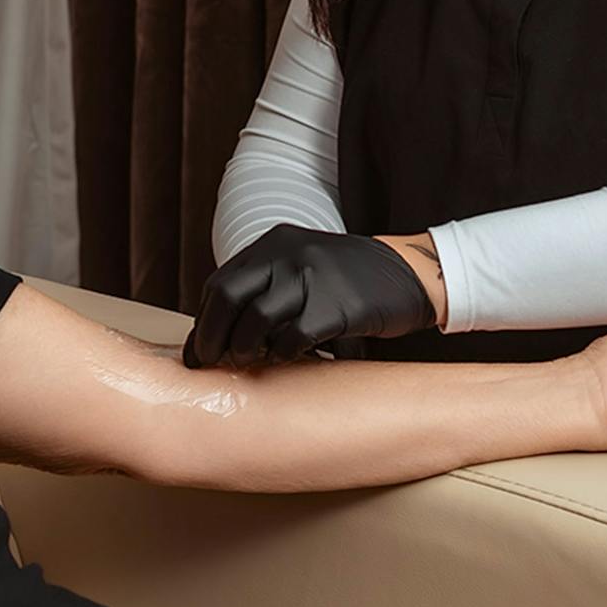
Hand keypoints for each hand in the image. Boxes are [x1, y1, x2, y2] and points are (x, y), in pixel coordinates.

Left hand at [184, 224, 436, 368]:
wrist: (407, 274)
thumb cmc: (346, 280)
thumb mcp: (301, 266)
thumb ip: (264, 287)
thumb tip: (217, 333)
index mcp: (274, 243)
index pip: (221, 283)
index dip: (205, 321)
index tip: (198, 351)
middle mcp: (289, 253)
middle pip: (229, 297)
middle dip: (213, 337)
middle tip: (213, 362)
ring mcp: (313, 277)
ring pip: (257, 320)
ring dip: (246, 349)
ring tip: (250, 362)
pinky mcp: (338, 305)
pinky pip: (294, 338)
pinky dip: (284, 354)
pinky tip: (288, 358)